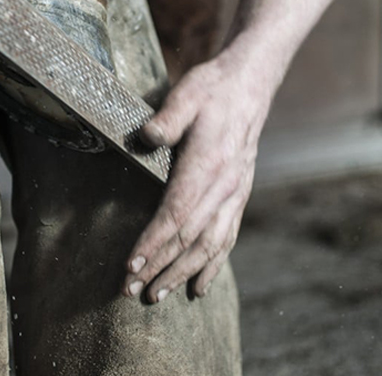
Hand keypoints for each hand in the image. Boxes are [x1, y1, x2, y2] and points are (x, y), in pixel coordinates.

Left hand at [123, 46, 274, 302]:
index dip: (153, 242)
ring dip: (183, 274)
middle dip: (160, 268)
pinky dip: (212, 266)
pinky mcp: (238, 196)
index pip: (177, 214)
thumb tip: (144, 138)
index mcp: (209, 164)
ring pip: (210, 246)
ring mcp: (235, 194)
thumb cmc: (211, 89)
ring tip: (157, 296)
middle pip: (190, 238)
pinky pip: (226, 239)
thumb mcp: (186, 95)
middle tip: (131, 291)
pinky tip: (198, 287)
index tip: (131, 265)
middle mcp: (226, 186)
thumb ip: (166, 118)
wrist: (250, 85)